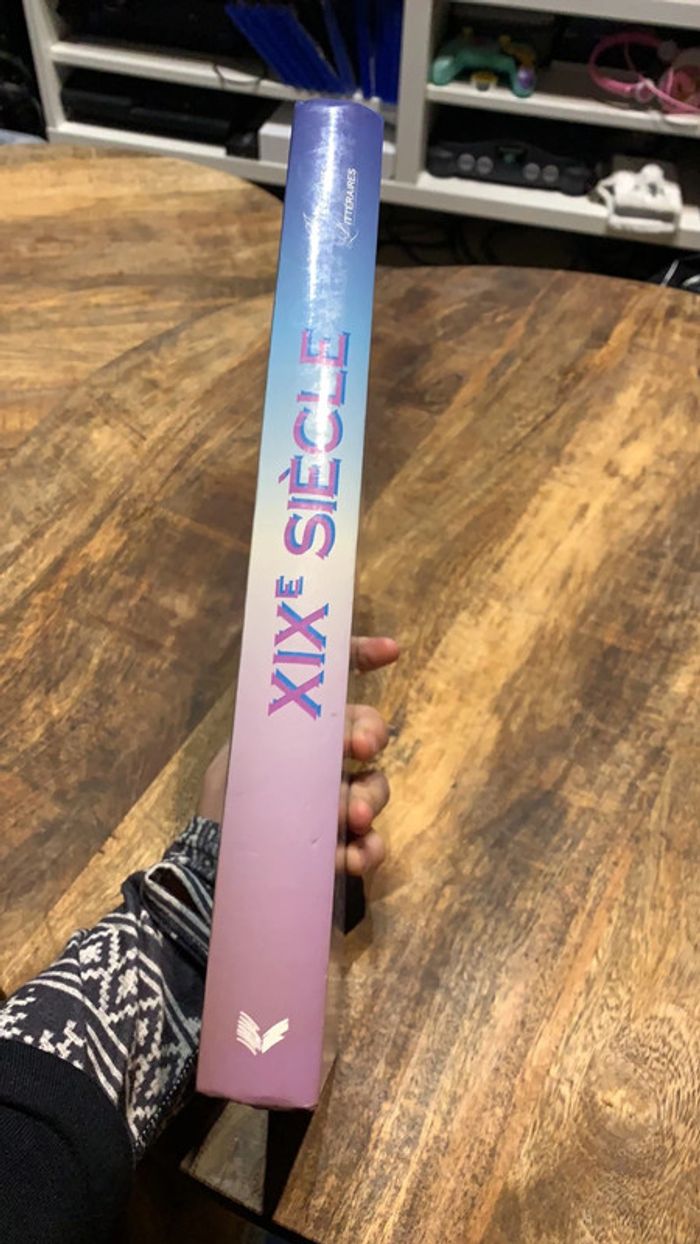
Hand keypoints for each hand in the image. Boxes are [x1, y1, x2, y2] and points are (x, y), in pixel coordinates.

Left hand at [198, 635, 398, 876]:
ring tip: (353, 816)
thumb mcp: (239, 758)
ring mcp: (339, 801)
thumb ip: (271, 730)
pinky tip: (354, 856)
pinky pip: (371, 843)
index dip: (362, 658)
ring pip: (375, 787)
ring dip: (371, 797)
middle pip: (368, 734)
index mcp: (302, 730)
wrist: (214, 868)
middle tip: (361, 746)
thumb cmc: (227, 806)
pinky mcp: (344, 845)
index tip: (388, 651)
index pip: (336, 687)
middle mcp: (327, 760)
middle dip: (372, 733)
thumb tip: (305, 702)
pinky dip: (369, 849)